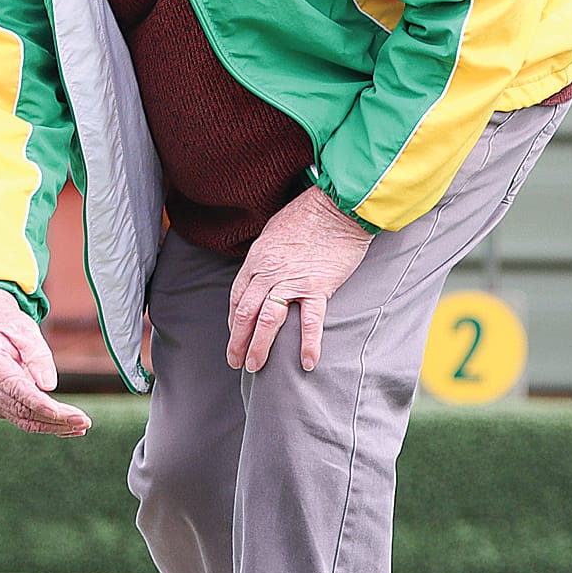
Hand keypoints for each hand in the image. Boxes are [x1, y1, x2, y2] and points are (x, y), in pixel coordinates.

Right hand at [0, 288, 91, 435]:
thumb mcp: (26, 330)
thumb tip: (49, 386)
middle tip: (83, 421)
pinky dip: (44, 423)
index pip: (15, 388)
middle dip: (54, 418)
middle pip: (20, 409)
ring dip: (52, 425)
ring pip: (21, 419)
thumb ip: (37, 356)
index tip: (61, 413)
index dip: (38, 403)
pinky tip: (66, 425)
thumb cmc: (9, 326)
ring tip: (80, 425)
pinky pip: (20, 419)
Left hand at [226, 185, 372, 373]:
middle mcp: (268, 273)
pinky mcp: (318, 286)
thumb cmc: (307, 214)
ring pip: (268, 320)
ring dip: (259, 347)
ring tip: (255, 368)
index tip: (235, 335)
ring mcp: (292, 281)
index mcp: (256, 260)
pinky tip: (307, 363)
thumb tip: (263, 274)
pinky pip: (310, 320)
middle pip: (245, 313)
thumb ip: (266, 258)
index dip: (234, 321)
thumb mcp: (273, 233)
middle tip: (235, 362)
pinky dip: (308, 344)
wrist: (337, 205)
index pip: (238, 297)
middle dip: (237, 341)